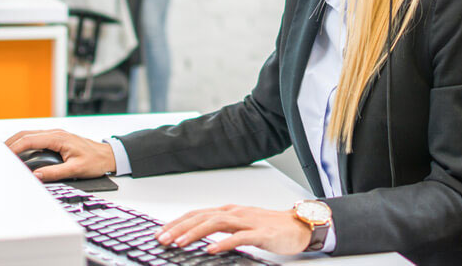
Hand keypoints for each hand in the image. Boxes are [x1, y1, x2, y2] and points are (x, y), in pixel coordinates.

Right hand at [4, 129, 115, 180]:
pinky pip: (35, 138)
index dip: (14, 147)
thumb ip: (55, 173)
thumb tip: (36, 175)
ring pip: (29, 134)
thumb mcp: (75, 170)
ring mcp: (55, 135)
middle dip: (10, 142)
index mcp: (58, 138)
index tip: (4, 155)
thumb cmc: (95, 161)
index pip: (30, 140)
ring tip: (4, 153)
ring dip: (15, 142)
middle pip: (26, 134)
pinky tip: (18, 151)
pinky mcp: (56, 139)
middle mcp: (55, 133)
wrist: (108, 155)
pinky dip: (23, 143)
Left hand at [156, 205, 312, 255]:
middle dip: (180, 228)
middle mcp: (236, 213)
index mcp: (230, 211)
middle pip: (203, 217)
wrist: (300, 226)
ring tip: (180, 243)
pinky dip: (224, 243)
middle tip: (162, 239)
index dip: (178, 222)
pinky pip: (239, 237)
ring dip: (195, 233)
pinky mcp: (261, 233)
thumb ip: (222, 230)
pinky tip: (211, 249)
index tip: (161, 232)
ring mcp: (248, 221)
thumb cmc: (271, 227)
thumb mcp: (241, 226)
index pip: (198, 214)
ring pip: (217, 224)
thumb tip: (199, 237)